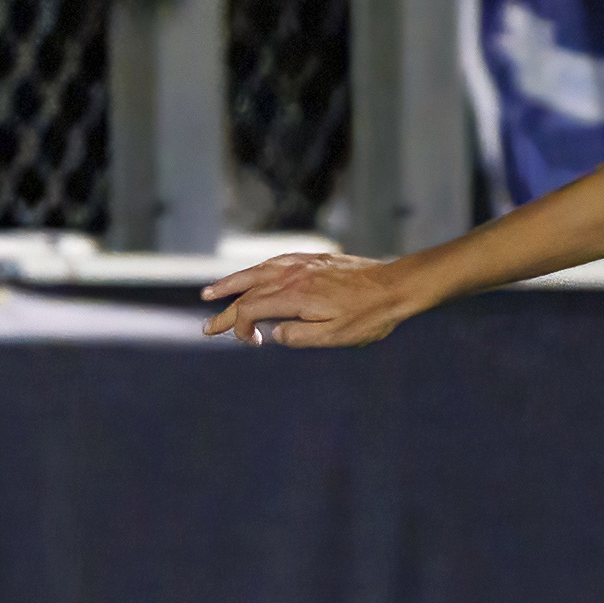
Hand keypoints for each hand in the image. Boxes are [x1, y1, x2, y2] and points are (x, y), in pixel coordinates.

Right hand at [200, 252, 414, 347]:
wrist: (396, 285)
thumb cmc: (369, 316)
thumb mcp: (336, 336)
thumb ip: (300, 337)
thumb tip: (273, 335)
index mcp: (294, 297)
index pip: (251, 310)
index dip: (240, 327)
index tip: (249, 342)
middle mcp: (292, 276)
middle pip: (248, 292)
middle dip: (224, 309)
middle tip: (207, 327)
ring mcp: (301, 265)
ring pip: (256, 272)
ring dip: (231, 283)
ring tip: (210, 293)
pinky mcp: (312, 259)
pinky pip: (274, 262)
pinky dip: (256, 270)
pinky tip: (251, 275)